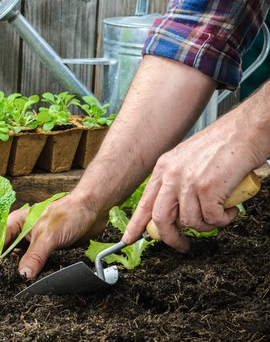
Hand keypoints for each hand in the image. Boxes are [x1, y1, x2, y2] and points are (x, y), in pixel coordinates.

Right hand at [0, 193, 107, 278]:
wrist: (92, 210)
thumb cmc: (69, 213)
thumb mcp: (48, 236)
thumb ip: (35, 256)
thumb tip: (22, 276)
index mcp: (16, 223)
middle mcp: (22, 233)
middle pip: (5, 252)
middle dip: (1, 266)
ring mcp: (33, 242)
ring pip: (19, 259)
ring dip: (17, 271)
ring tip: (11, 285)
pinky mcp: (45, 250)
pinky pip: (33, 264)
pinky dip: (31, 272)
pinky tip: (30, 281)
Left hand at [122, 124, 260, 251]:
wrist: (246, 131)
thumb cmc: (223, 145)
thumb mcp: (187, 160)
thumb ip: (177, 182)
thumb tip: (175, 210)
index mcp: (164, 168)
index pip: (144, 202)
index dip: (136, 224)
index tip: (129, 238)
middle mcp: (171, 175)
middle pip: (160, 218)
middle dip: (170, 238)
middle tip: (181, 245)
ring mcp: (188, 182)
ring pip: (190, 222)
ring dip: (207, 226)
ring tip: (219, 215)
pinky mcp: (207, 189)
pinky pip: (212, 219)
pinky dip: (223, 220)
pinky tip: (230, 209)